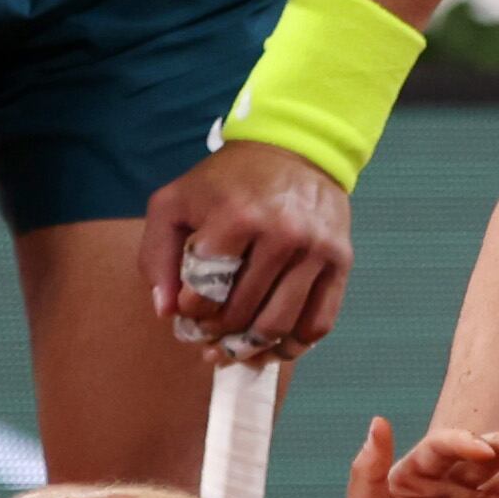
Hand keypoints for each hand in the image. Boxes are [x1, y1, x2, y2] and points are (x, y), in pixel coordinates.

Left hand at [143, 138, 353, 356]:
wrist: (296, 148)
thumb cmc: (228, 180)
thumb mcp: (176, 202)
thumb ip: (158, 254)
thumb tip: (166, 311)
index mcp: (236, 216)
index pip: (205, 292)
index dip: (190, 312)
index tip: (188, 311)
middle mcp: (282, 234)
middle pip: (241, 313)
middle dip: (216, 333)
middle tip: (207, 334)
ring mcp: (315, 250)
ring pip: (279, 325)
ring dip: (250, 348)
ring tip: (233, 349)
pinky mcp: (340, 261)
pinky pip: (318, 323)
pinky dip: (293, 345)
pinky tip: (273, 346)